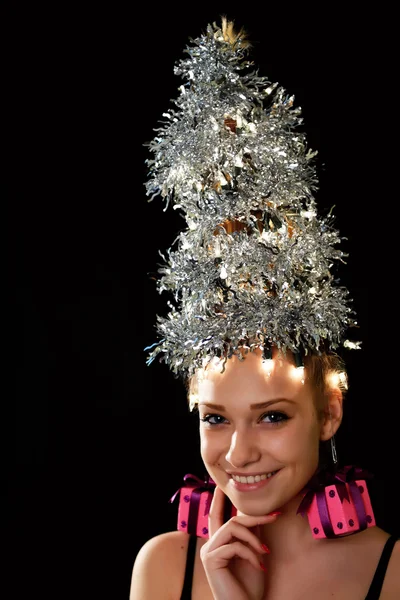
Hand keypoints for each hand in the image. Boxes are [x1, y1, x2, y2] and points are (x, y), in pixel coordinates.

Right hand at [200, 485, 278, 599]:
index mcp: (219, 543)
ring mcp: (209, 552)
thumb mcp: (254, 553)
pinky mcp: (211, 560)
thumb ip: (251, 534)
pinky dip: (250, 554)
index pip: (216, 516)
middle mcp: (211, 545)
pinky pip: (234, 545)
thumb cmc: (249, 586)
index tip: (221, 486)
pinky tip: (258, 565)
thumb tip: (258, 512)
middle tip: (274, 515)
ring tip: (264, 552)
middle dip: (253, 516)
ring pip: (232, 527)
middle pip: (231, 519)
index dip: (218, 500)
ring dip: (253, 538)